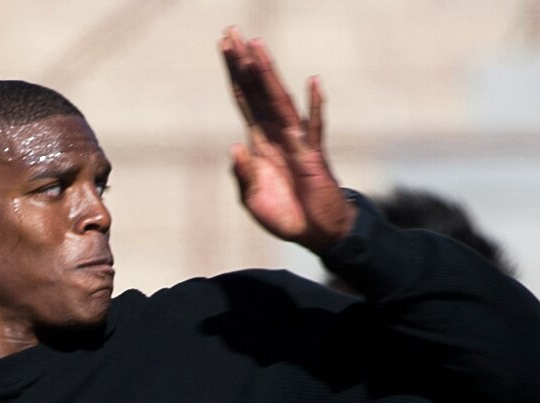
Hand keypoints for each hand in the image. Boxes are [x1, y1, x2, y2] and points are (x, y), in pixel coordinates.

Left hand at [222, 28, 354, 252]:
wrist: (315, 234)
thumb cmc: (285, 214)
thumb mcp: (252, 199)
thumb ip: (242, 174)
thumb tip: (236, 145)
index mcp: (260, 142)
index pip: (243, 99)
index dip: (234, 73)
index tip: (224, 44)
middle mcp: (276, 134)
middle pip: (257, 90)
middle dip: (244, 62)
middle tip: (231, 30)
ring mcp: (296, 142)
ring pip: (279, 100)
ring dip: (267, 74)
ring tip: (256, 47)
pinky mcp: (313, 156)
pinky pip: (315, 127)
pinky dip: (315, 106)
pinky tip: (313, 83)